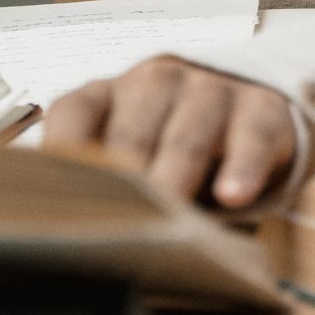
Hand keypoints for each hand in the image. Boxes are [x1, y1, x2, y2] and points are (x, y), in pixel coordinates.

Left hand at [40, 55, 296, 209]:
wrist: (251, 108)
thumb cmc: (172, 141)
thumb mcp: (133, 152)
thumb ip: (101, 182)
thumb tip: (56, 231)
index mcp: (112, 94)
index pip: (75, 110)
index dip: (62, 149)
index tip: (52, 191)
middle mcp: (156, 83)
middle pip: (132, 128)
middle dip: (124, 175)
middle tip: (115, 219)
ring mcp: (210, 91)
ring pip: (189, 133)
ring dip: (177, 173)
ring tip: (171, 213)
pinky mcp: (261, 108)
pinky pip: (251, 136)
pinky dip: (242, 167)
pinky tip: (233, 196)